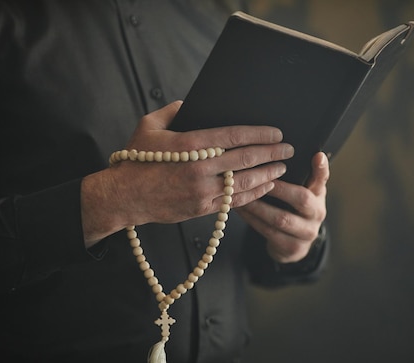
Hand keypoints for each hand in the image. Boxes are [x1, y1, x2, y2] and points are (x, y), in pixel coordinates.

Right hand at [80, 101, 294, 246]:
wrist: (125, 196)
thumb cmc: (136, 160)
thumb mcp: (149, 126)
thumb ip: (173, 110)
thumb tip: (190, 103)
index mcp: (189, 145)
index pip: (233, 136)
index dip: (259, 134)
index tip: (276, 133)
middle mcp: (199, 169)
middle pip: (244, 160)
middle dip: (271, 154)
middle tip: (288, 149)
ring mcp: (202, 191)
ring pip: (244, 183)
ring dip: (267, 175)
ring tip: (281, 168)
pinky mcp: (201, 208)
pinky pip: (234, 202)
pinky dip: (252, 194)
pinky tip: (265, 187)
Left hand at [236, 152, 328, 263]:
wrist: (294, 244)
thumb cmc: (293, 209)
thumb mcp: (301, 190)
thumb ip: (298, 173)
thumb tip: (279, 147)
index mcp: (319, 195)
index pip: (323, 179)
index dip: (321, 169)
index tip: (317, 156)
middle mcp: (317, 214)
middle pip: (301, 199)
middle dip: (278, 187)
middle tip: (259, 176)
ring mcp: (306, 233)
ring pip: (280, 218)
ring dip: (257, 205)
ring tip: (240, 193)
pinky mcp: (291, 248)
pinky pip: (268, 232)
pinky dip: (251, 219)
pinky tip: (239, 208)